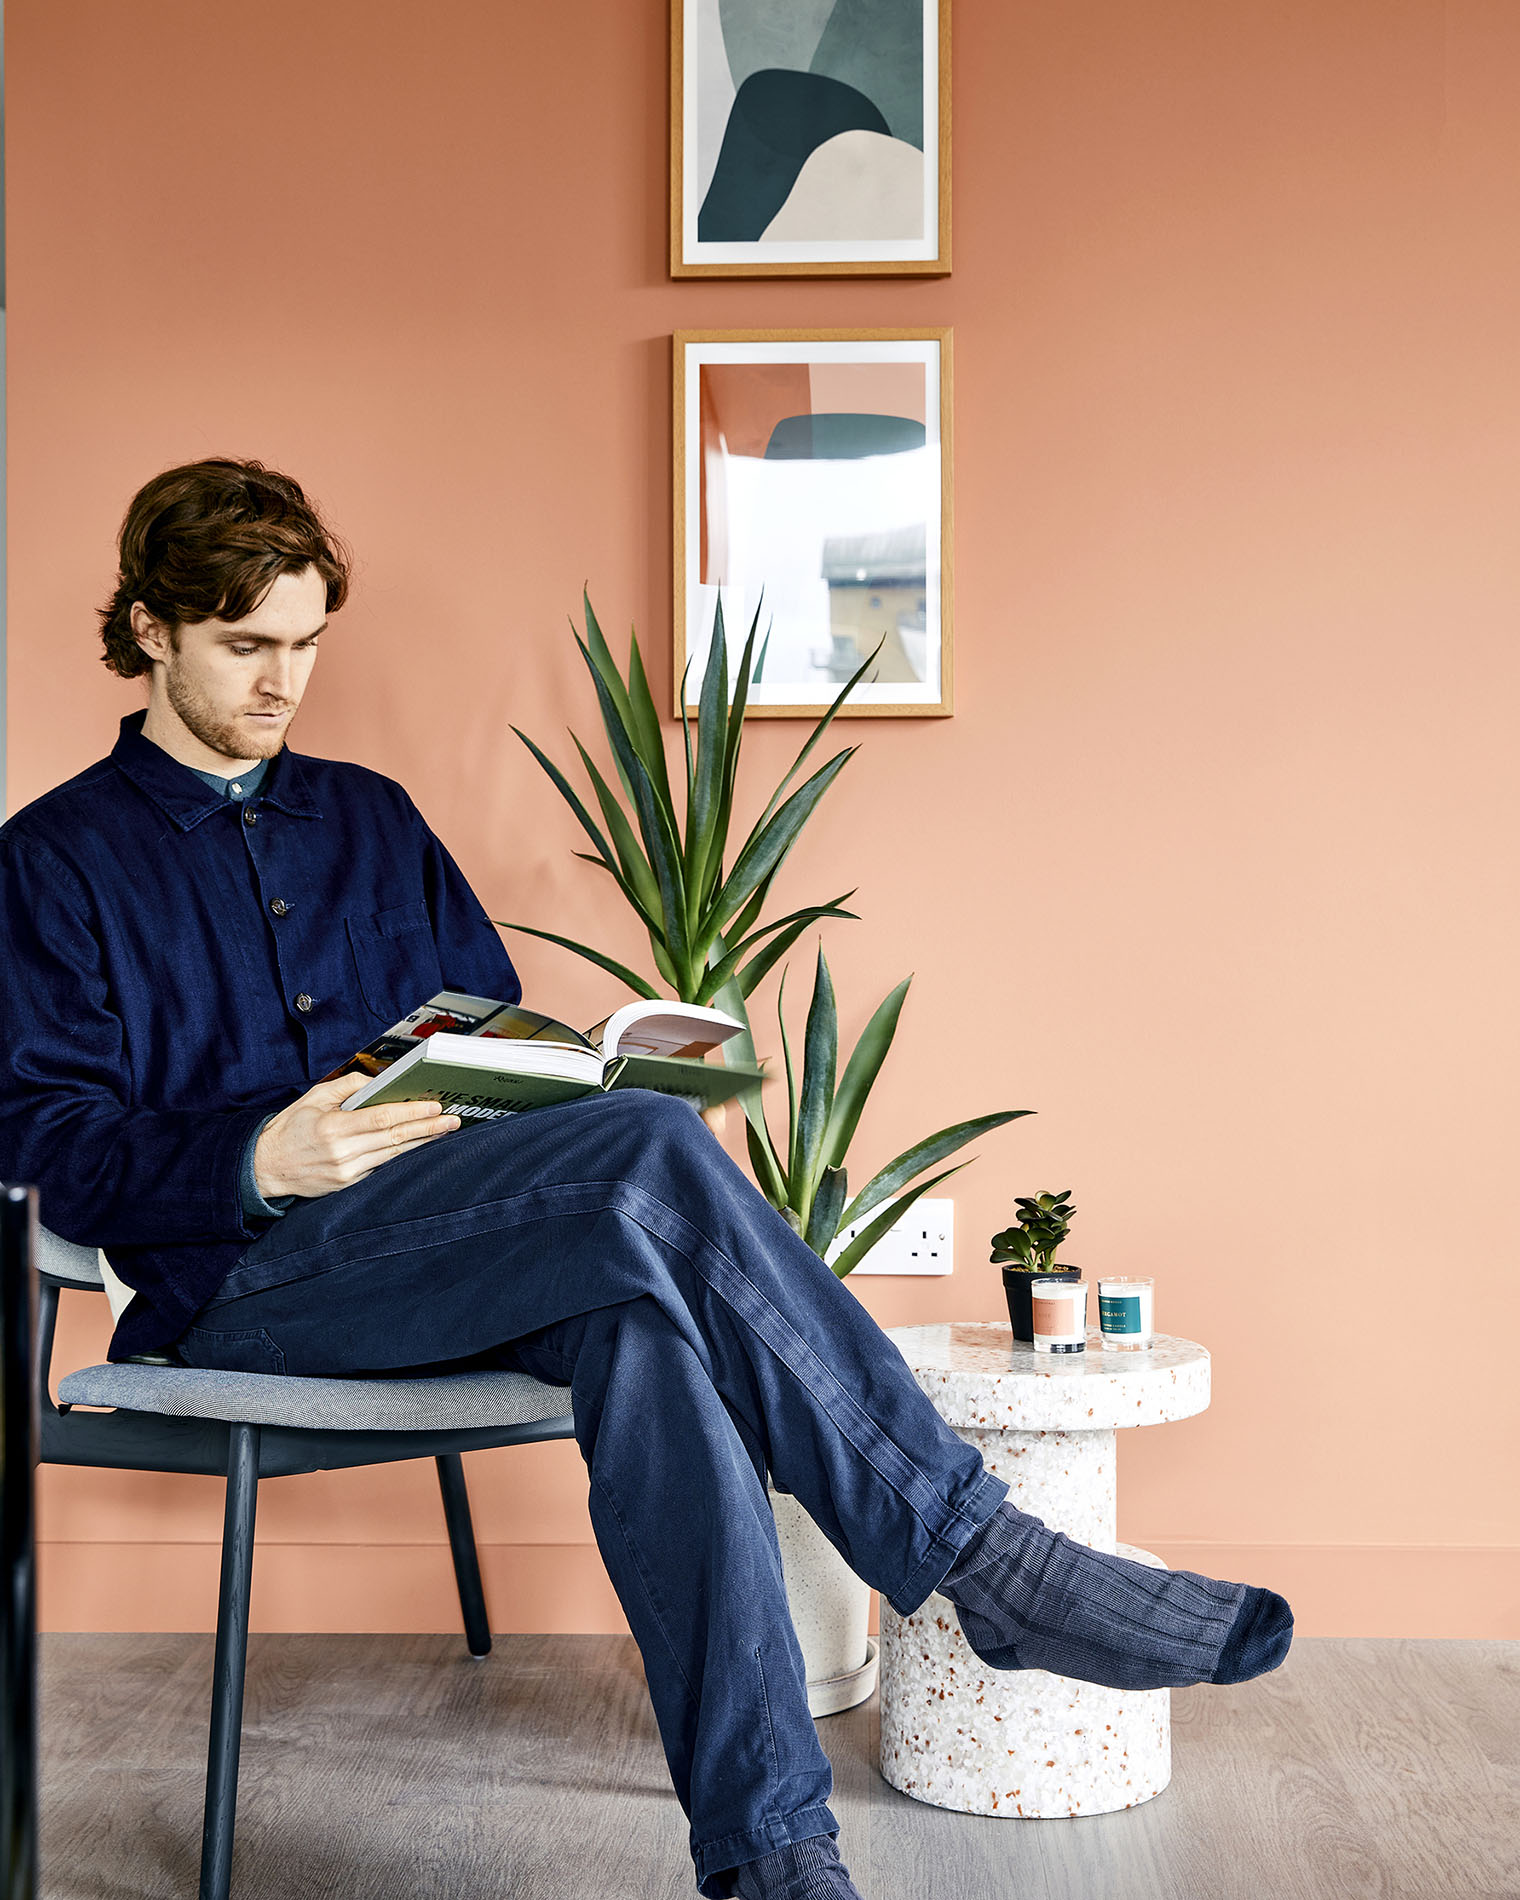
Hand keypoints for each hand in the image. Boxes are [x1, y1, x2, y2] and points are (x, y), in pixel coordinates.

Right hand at [253, 1073, 461, 1200]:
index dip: (412, 1112)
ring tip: (443, 1131)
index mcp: (334, 1127)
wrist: (266, 1167)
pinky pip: (382, 1167)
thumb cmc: (290, 1128)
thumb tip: (380, 1081)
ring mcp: (347, 1172)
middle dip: (428, 1127)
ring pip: (394, 1155)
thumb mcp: (314, 1097)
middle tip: (452, 1119)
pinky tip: (419, 1147)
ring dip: (422, 1142)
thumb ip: (348, 1086)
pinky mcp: (348, 1184)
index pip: (383, 1118)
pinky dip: (402, 1156)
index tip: (435, 1105)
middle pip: (395, 1138)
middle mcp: (343, 1152)